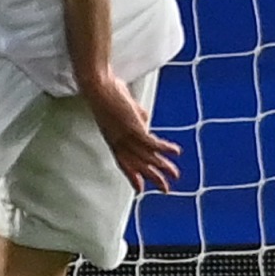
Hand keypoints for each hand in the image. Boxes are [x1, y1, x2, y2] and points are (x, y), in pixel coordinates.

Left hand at [82, 66, 181, 193]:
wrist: (98, 86)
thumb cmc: (108, 92)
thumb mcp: (125, 109)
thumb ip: (137, 118)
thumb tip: (146, 122)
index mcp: (113, 139)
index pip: (124, 163)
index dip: (132, 176)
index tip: (140, 189)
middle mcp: (119, 142)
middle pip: (139, 165)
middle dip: (153, 178)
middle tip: (165, 190)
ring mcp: (126, 136)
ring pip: (148, 156)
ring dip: (163, 166)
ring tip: (176, 174)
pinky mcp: (134, 128)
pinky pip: (152, 143)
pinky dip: (165, 148)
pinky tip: (176, 151)